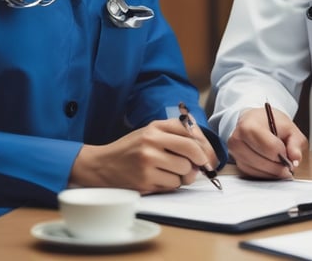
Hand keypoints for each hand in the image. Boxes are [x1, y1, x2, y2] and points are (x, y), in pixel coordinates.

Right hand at [69, 119, 218, 193]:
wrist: (102, 165)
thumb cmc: (131, 149)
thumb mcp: (149, 132)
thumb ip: (173, 134)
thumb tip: (202, 149)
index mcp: (155, 126)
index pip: (190, 131)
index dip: (204, 145)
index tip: (208, 156)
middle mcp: (152, 141)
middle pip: (192, 151)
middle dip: (199, 161)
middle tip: (199, 167)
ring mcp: (148, 161)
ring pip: (184, 170)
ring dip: (183, 175)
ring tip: (170, 172)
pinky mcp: (145, 180)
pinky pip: (173, 185)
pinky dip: (171, 185)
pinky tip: (160, 180)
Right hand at [227, 107, 307, 178]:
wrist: (255, 121)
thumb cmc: (271, 123)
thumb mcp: (289, 127)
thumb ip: (295, 143)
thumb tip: (295, 159)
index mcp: (249, 125)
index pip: (270, 147)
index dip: (283, 153)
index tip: (287, 151)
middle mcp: (238, 140)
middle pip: (264, 162)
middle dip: (279, 164)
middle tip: (287, 160)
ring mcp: (235, 153)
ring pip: (259, 171)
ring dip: (274, 171)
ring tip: (280, 161)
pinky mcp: (238, 164)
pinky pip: (255, 175)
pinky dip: (267, 173)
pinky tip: (271, 165)